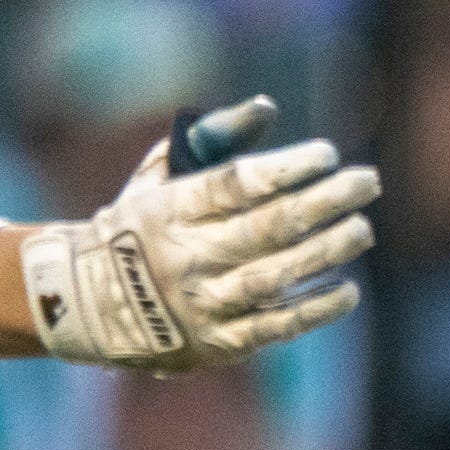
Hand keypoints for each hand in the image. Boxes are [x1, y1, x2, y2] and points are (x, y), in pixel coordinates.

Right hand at [18, 96, 378, 369]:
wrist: (81, 304)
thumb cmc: (138, 227)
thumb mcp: (158, 176)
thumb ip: (212, 137)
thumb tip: (266, 106)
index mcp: (170, 210)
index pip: (236, 185)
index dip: (287, 168)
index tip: (328, 154)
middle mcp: (185, 256)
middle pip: (265, 228)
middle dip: (323, 202)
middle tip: (368, 182)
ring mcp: (201, 303)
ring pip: (272, 277)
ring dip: (325, 252)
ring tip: (362, 229)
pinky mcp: (215, 344)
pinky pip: (272, 328)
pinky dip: (313, 310)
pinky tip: (347, 290)